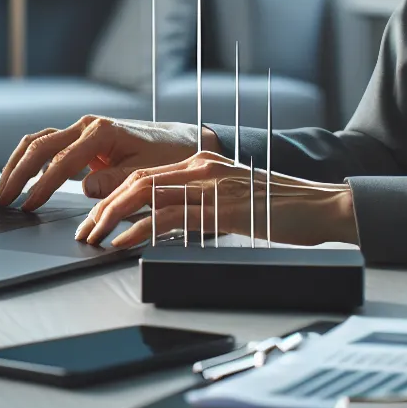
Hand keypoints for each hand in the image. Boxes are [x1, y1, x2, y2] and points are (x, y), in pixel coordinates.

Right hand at [0, 116, 217, 210]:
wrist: (180, 142)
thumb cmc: (166, 158)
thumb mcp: (145, 174)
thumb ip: (114, 182)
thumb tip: (85, 190)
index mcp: (102, 132)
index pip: (62, 161)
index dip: (42, 186)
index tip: (28, 206)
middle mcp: (87, 126)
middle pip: (40, 146)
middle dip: (18, 174)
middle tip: (3, 200)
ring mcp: (82, 130)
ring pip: (38, 142)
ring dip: (18, 164)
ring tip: (3, 191)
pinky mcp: (81, 140)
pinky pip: (47, 147)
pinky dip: (29, 160)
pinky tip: (19, 178)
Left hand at [74, 150, 358, 248]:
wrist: (322, 206)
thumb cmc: (282, 208)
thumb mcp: (233, 200)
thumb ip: (200, 205)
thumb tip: (164, 223)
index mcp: (203, 163)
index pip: (144, 175)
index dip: (112, 196)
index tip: (93, 218)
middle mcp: (203, 168)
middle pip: (136, 182)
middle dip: (102, 207)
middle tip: (84, 232)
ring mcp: (212, 186)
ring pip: (146, 195)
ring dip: (112, 219)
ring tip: (94, 239)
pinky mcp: (222, 208)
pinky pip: (171, 217)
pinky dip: (140, 231)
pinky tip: (124, 244)